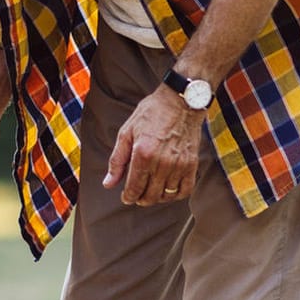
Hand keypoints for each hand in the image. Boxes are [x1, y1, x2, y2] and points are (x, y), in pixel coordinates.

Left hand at [103, 86, 203, 205]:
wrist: (181, 101)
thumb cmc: (152, 113)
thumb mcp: (127, 132)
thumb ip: (117, 160)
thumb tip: (108, 183)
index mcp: (143, 154)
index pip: (134, 188)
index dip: (128, 197)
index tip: (126, 197)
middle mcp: (161, 163)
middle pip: (150, 196)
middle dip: (141, 199)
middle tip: (138, 195)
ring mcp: (179, 164)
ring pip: (167, 195)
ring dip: (157, 197)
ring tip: (152, 191)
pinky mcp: (191, 164)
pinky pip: (185, 190)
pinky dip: (176, 194)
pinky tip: (169, 188)